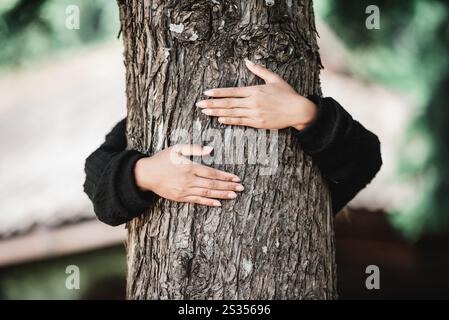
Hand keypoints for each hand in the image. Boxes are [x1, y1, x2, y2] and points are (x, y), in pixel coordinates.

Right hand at [134, 144, 243, 206]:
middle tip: (241, 188)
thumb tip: (210, 149)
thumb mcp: (177, 149)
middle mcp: (188, 180)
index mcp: (189, 167)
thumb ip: (194, 148)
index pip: (211, 172)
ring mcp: (184, 191)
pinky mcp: (180, 198)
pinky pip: (198, 201)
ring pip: (207, 193)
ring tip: (234, 195)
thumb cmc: (162, 159)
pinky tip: (218, 203)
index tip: (236, 178)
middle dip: (228, 186)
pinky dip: (209, 202)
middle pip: (212, 184)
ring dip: (222, 194)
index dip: (225, 176)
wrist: (146, 175)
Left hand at [196, 59, 316, 130]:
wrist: (298, 111)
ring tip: (205, 112)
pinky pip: (241, 122)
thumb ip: (259, 70)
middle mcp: (253, 102)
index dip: (218, 93)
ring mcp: (255, 114)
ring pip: (232, 113)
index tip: (206, 93)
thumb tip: (247, 60)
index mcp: (255, 90)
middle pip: (228, 103)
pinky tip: (220, 120)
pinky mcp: (258, 123)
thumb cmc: (287, 94)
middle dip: (212, 104)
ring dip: (217, 113)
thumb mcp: (274, 79)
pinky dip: (230, 121)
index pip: (232, 91)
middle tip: (199, 105)